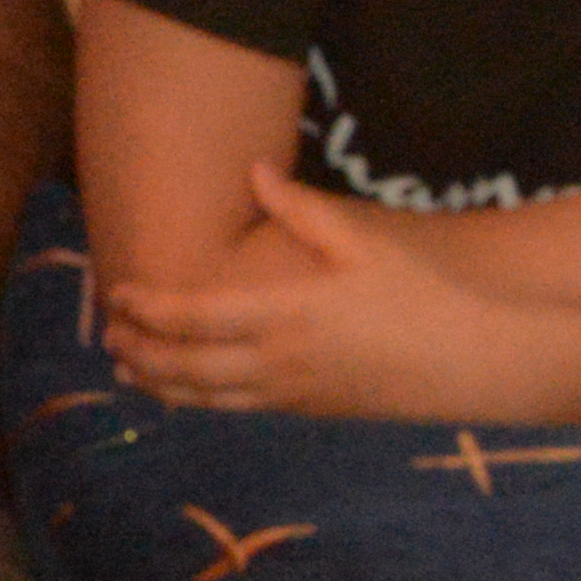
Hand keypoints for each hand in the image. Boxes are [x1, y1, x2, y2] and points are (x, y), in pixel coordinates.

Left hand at [100, 167, 498, 416]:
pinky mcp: (314, 411)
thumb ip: (301, 208)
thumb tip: (255, 170)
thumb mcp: (363, 241)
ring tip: (131, 371)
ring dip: (164, 385)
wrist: (472, 364)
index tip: (117, 293)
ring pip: (210, 399)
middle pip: (188, 368)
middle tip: (108, 338)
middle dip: (142, 353)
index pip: (193, 317)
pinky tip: (193, 390)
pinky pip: (243, 409)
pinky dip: (205, 400)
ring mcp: (295, 394)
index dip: (148, 308)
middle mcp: (279, 362)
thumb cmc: (420, 295)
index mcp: (284, 315)